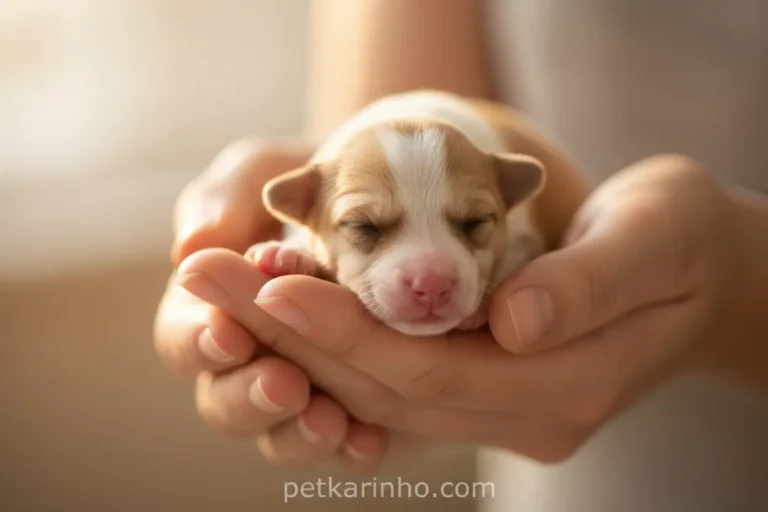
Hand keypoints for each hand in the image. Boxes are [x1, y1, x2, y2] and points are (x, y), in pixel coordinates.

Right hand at [153, 138, 388, 469]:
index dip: (197, 341)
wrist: (382, 203)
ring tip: (328, 421)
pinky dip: (352, 448)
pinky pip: (346, 444)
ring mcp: (302, 389)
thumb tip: (190, 249)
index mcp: (212, 309)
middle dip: (248, 398)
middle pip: (226, 403)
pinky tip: (369, 441)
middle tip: (282, 382)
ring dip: (297, 434)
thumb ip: (222, 201)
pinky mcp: (354, 408)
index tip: (226, 331)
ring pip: (281, 436)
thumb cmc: (304, 187)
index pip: (186, 337)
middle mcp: (252, 360)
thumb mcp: (260, 173)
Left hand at [176, 154, 753, 461]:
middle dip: (293, 329)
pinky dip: (337, 345)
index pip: (430, 370)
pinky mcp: (489, 390)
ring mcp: (505, 412)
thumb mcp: (654, 238)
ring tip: (227, 283)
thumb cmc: (680, 241)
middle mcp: (527, 416)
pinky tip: (283, 309)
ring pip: (380, 389)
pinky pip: (396, 383)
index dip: (347, 327)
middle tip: (210, 273)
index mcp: (567, 385)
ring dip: (298, 338)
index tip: (273, 279)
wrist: (700, 276)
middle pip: (386, 385)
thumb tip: (510, 317)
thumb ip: (589, 283)